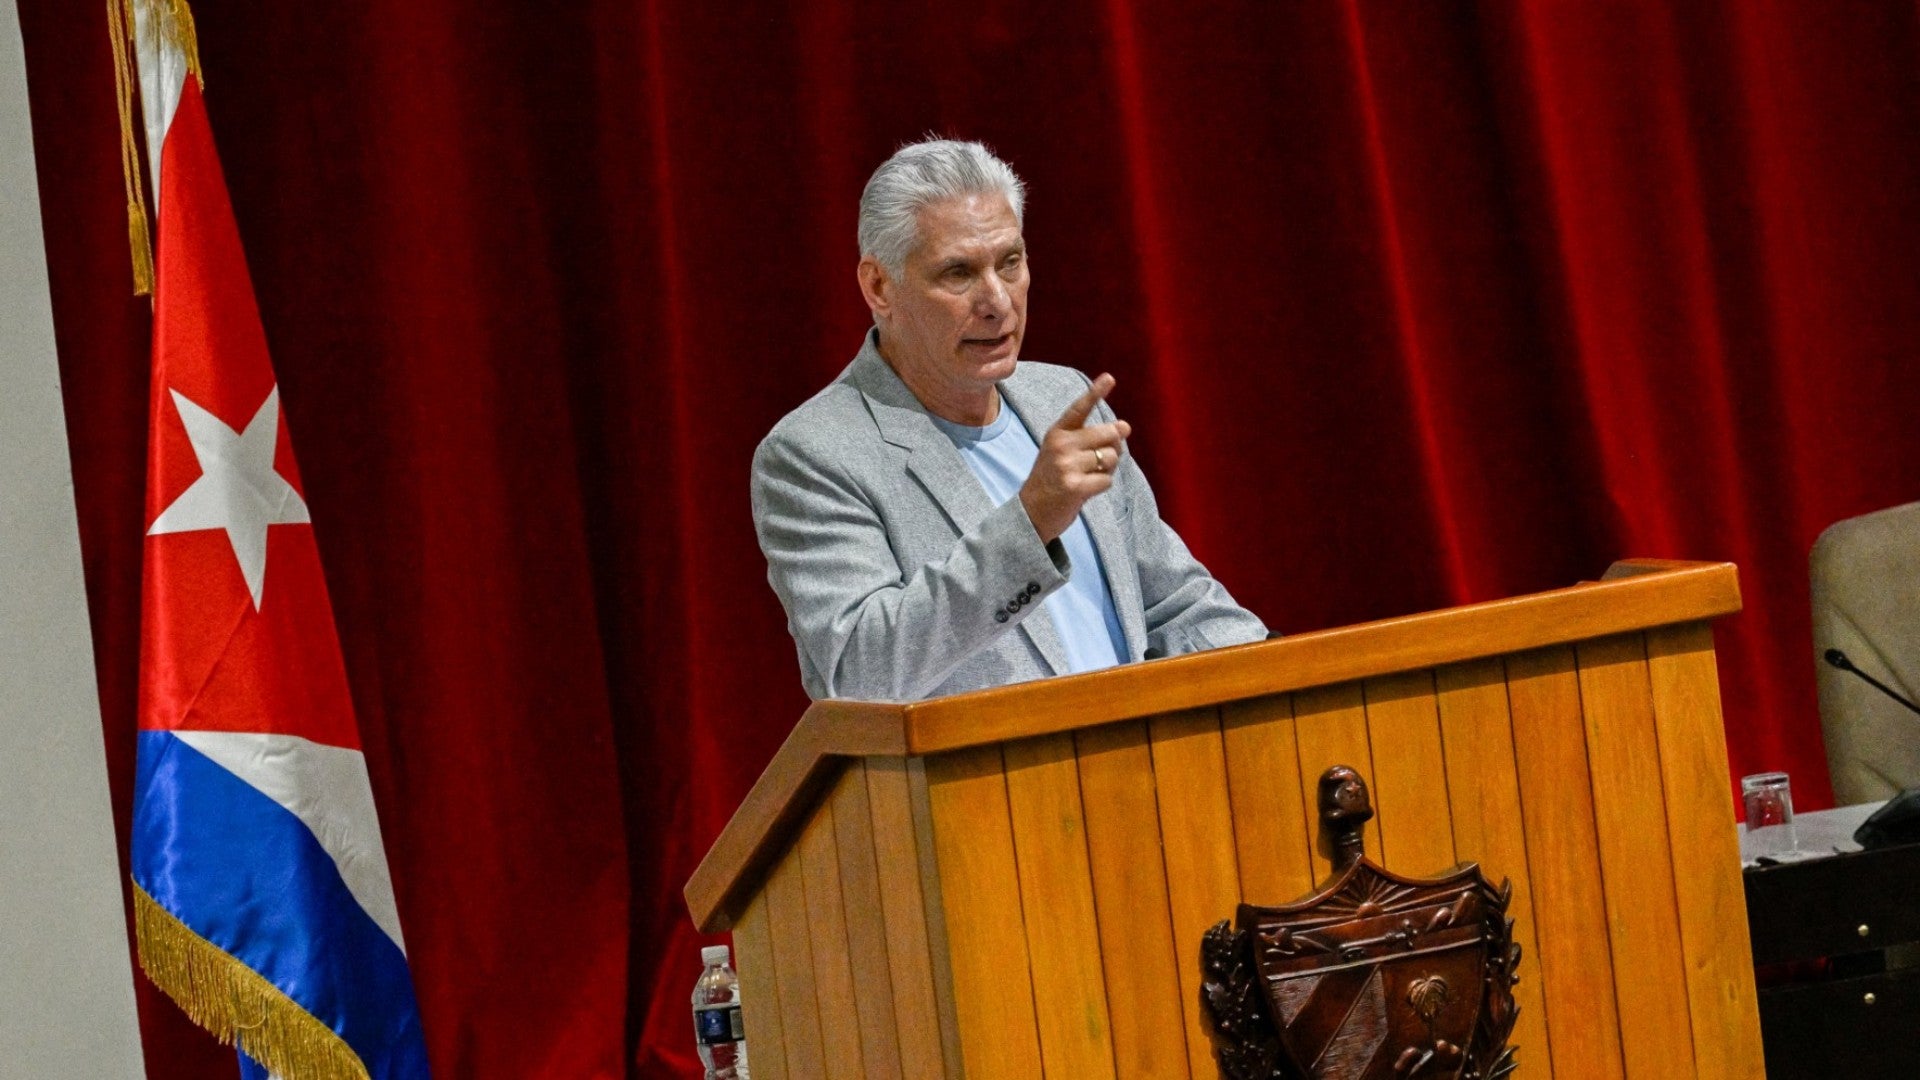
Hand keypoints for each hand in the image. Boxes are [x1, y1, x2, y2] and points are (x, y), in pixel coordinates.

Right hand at [1019, 373, 1130, 542]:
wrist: (1031, 512)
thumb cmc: (1053, 479)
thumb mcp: (1062, 452)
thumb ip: (1090, 438)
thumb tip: (1125, 427)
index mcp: (1057, 432)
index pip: (1079, 409)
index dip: (1095, 392)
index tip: (1109, 378)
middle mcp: (1061, 445)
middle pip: (1108, 433)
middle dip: (1114, 446)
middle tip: (1102, 458)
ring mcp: (1067, 466)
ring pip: (1111, 457)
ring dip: (1108, 468)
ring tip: (1089, 475)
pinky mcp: (1075, 486)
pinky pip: (1107, 480)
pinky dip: (1102, 485)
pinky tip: (1087, 490)